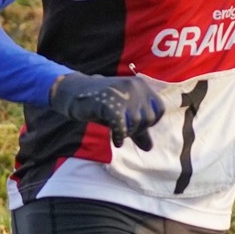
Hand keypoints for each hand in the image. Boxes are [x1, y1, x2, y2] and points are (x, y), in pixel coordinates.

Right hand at [47, 73, 163, 149]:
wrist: (75, 94)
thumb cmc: (102, 105)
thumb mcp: (124, 116)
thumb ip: (138, 130)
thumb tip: (149, 147)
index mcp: (141, 85)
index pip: (159, 110)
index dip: (149, 123)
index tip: (136, 127)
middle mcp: (135, 86)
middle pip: (148, 118)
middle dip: (137, 130)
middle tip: (124, 130)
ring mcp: (122, 92)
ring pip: (136, 122)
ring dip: (127, 133)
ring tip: (118, 132)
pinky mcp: (108, 102)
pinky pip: (121, 126)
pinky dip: (120, 136)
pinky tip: (116, 140)